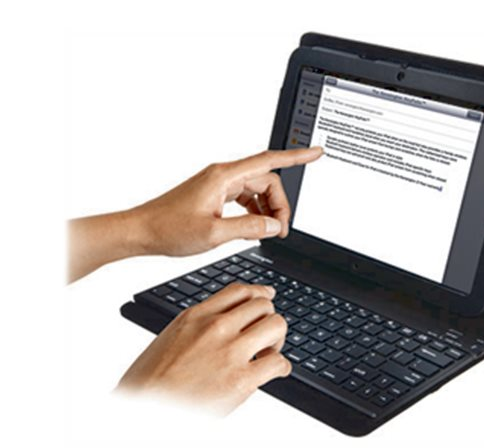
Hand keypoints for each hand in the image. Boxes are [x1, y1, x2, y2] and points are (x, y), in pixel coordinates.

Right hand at [117, 283, 290, 415]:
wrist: (140, 406)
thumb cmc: (152, 379)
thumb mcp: (173, 337)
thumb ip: (201, 325)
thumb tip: (226, 320)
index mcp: (196, 316)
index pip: (240, 290)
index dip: (259, 293)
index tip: (267, 297)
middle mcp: (215, 328)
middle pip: (263, 305)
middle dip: (269, 318)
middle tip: (265, 336)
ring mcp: (229, 352)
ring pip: (276, 325)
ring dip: (278, 340)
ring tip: (269, 353)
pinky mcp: (241, 380)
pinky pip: (278, 362)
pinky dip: (282, 367)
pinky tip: (274, 373)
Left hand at [132, 146, 322, 256]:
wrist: (142, 231)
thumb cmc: (169, 228)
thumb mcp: (213, 233)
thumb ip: (248, 228)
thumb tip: (274, 226)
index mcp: (224, 176)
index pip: (269, 161)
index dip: (297, 157)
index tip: (316, 153)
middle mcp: (223, 175)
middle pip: (267, 181)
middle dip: (279, 205)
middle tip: (279, 231)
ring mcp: (218, 184)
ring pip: (257, 190)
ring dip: (267, 210)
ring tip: (268, 232)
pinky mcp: (214, 195)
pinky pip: (245, 198)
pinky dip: (254, 212)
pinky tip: (252, 227)